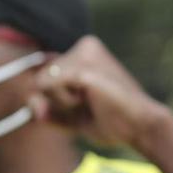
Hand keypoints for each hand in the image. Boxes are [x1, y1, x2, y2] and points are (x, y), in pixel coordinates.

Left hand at [30, 35, 172, 150]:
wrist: (142, 126)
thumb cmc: (115, 122)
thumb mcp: (74, 118)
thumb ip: (49, 112)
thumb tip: (30, 106)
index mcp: (87, 52)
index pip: (47, 73)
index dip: (57, 97)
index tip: (84, 105)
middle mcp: (85, 46)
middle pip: (41, 76)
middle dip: (59, 101)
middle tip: (91, 106)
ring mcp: (84, 53)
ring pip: (41, 81)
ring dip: (61, 102)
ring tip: (91, 103)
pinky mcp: (82, 67)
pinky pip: (48, 85)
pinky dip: (63, 102)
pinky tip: (89, 101)